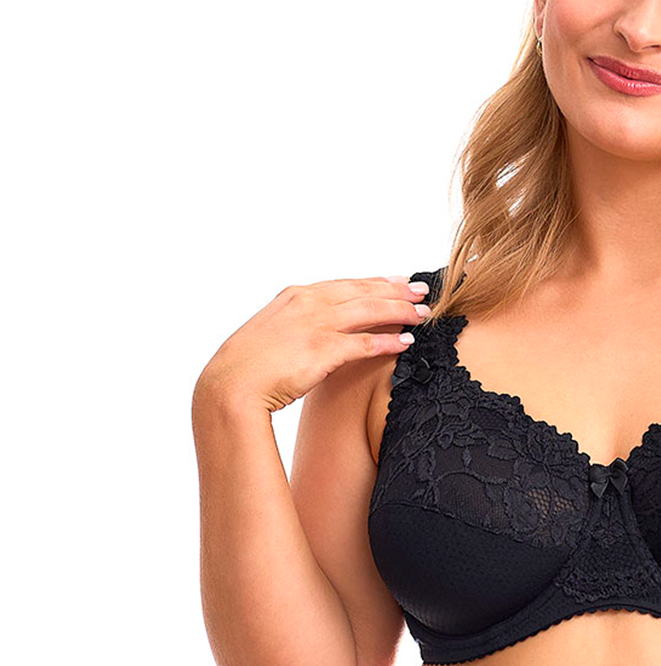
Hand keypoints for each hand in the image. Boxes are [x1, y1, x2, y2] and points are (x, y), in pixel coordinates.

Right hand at [194, 274, 429, 413]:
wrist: (231, 385)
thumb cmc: (249, 366)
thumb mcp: (274, 333)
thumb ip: (300, 325)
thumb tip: (319, 331)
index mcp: (296, 296)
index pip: (347, 283)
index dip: (377, 282)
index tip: (400, 280)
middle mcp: (309, 304)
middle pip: (365, 291)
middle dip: (398, 290)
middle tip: (424, 290)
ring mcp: (317, 325)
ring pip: (371, 311)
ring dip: (401, 311)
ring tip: (424, 315)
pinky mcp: (323, 350)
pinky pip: (367, 343)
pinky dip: (391, 341)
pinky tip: (409, 343)